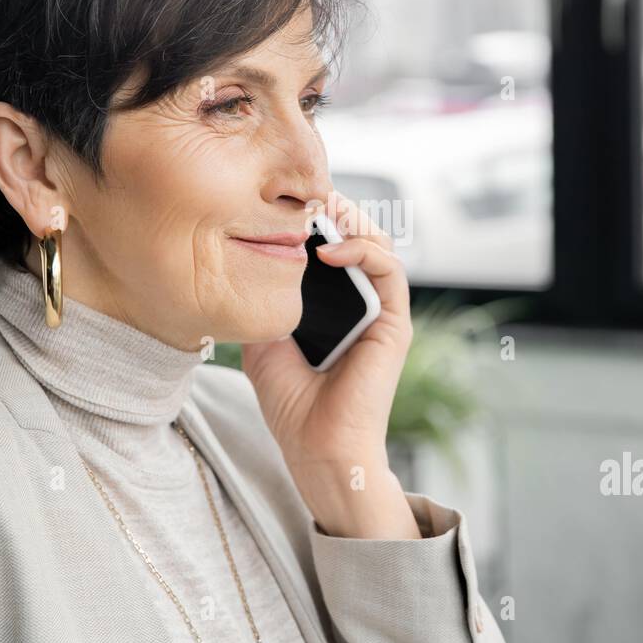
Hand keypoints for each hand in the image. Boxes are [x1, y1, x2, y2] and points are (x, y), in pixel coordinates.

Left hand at [240, 191, 418, 538]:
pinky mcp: (395, 323)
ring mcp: (381, 310)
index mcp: (335, 303)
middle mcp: (362, 301)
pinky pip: (390, 270)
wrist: (317, 450)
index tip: (280, 198)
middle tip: (299, 192)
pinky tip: (330, 251)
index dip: (312, 217)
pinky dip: (364, 250)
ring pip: (378, 241)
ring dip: (348, 219)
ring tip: (316, 210)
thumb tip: (246, 256)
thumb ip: (265, 298)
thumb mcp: (264, 338)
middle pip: (357, 233)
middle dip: (330, 207)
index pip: (331, 243)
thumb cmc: (293, 405)